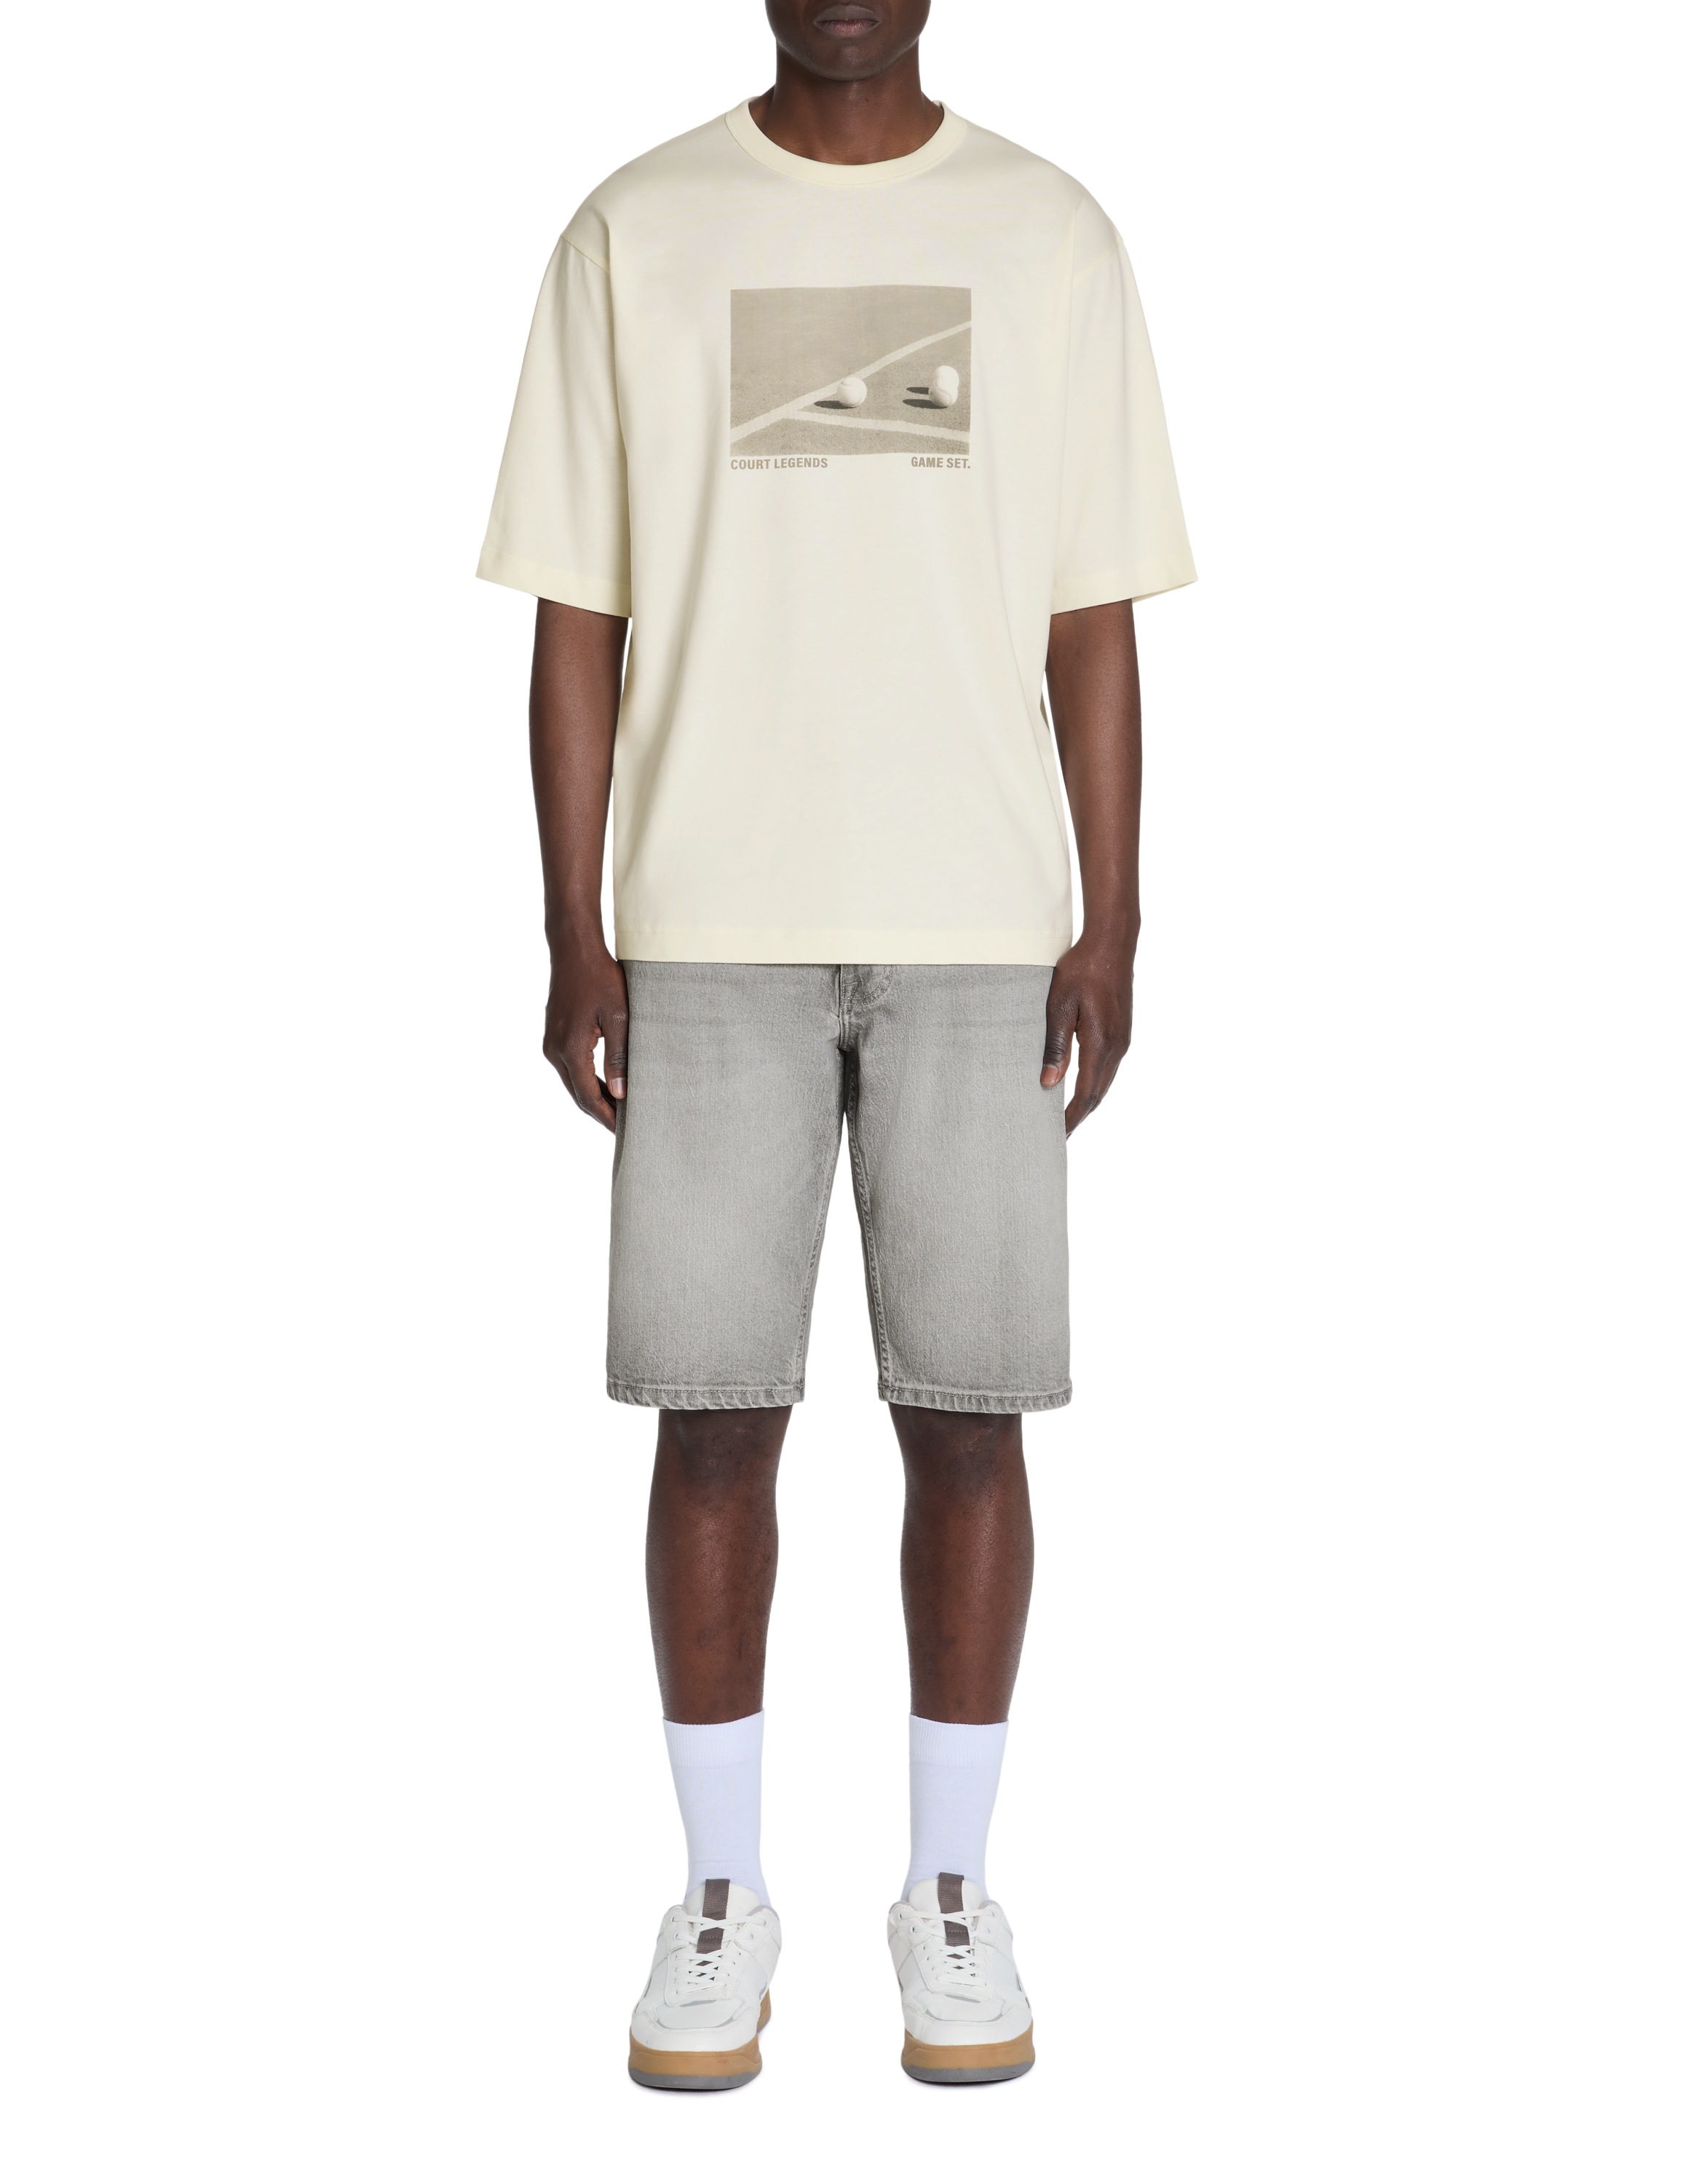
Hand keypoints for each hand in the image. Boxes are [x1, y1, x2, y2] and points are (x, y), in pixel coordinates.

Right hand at [542, 941, 628, 1130]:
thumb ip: (619, 1057)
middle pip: (578, 1094)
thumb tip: (620, 1093)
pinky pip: (570, 1068)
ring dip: (594, 1097)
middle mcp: (555, 1050)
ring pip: (573, 1083)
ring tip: (619, 1110)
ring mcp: (551, 1043)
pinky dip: (587, 1080)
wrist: (574, 951)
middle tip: (625, 1127)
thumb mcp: (618, 1017)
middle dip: (600, 1112)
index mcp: (571, 1048)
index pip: (588, 1096)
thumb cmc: (600, 978)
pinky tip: (605, 1084)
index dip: (606, 1117)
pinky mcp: (554, 1036)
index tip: (624, 1131)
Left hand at [1040, 932, 1134, 1134]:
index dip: (1073, 1117)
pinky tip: (1081, 1086)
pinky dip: (1095, 1083)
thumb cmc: (1082, 969)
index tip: (1058, 1135)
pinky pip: (1108, 1067)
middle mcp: (1117, 1046)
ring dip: (1088, 1100)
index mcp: (1101, 1043)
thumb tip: (1049, 1082)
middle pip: (1099, 1093)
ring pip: (1105, 1082)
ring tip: (1067, 1116)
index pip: (1087, 1093)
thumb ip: (1056, 1045)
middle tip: (1059, 1134)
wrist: (1113, 943)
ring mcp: (1122, 1039)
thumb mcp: (1059, 1005)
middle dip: (1080, 1115)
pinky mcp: (1121, 1031)